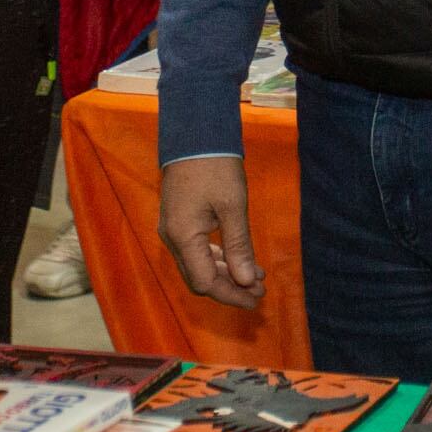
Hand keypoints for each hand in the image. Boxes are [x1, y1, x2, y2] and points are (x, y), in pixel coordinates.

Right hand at [158, 155, 262, 309]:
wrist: (196, 133)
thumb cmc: (216, 167)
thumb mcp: (233, 206)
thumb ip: (238, 246)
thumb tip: (246, 281)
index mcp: (183, 237)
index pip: (206, 282)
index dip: (231, 295)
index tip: (257, 297)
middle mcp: (172, 238)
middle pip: (200, 278)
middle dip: (230, 288)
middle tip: (259, 290)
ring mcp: (173, 229)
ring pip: (198, 265)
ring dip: (226, 273)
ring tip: (255, 276)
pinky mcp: (178, 220)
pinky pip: (196, 250)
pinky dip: (218, 258)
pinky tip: (238, 258)